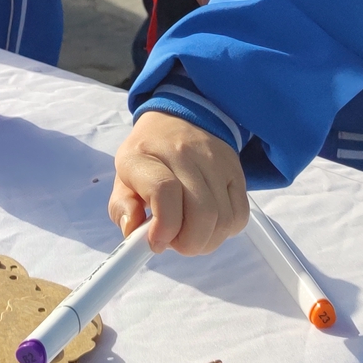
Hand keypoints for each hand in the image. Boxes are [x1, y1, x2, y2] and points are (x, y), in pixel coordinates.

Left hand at [110, 111, 248, 254]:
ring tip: (189, 232)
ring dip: (206, 240)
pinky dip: (225, 230)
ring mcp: (214, 160)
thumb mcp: (123, 179)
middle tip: (174, 241)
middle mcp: (182, 153)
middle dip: (188, 243)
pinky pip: (240, 216)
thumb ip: (122, 210)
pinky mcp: (236, 170)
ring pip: (223, 220)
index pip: (163, 191)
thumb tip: (134, 232)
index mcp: (144, 155)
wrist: (178, 119)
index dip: (164, 227)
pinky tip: (208, 224)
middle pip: (201, 213)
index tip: (156, 242)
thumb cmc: (148, 156)